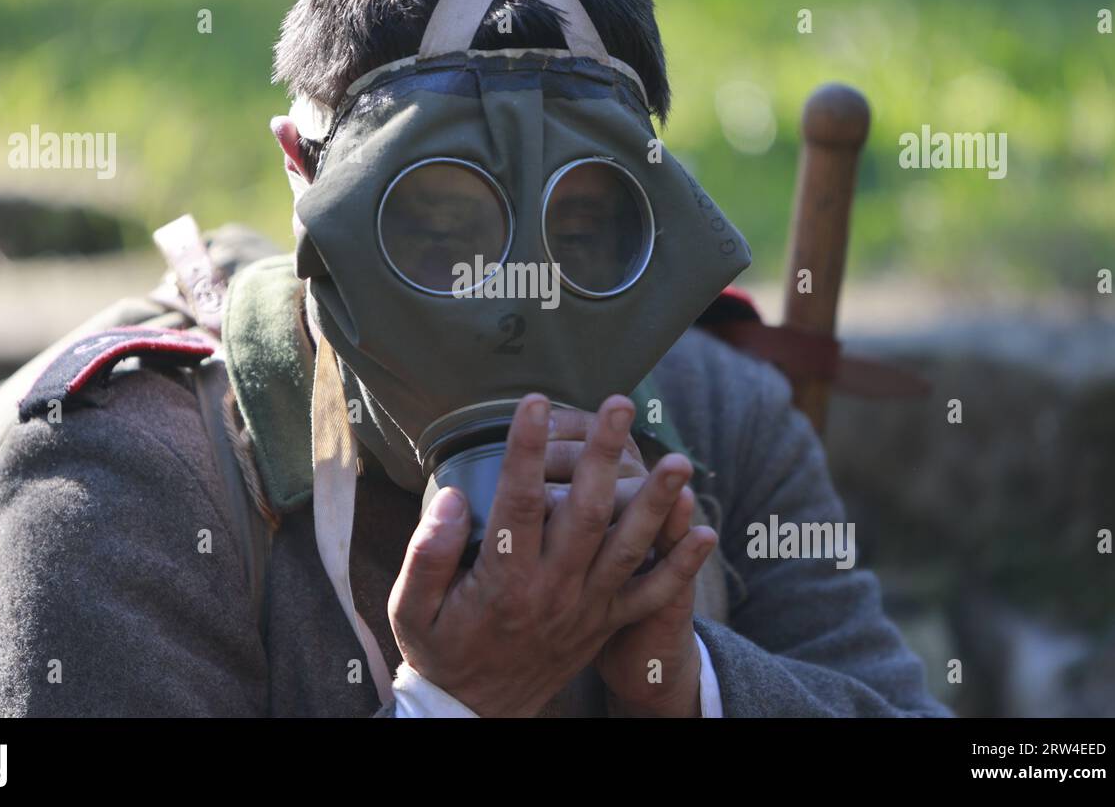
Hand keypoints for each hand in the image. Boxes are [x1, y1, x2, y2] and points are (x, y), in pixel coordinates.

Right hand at [387, 393, 713, 716]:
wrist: (476, 714)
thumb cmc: (440, 650)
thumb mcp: (409, 610)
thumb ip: (426, 553)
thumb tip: (453, 497)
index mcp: (503, 580)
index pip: (518, 501)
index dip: (526, 449)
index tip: (533, 401)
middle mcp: (552, 589)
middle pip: (585, 512)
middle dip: (604, 454)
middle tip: (620, 405)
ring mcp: (585, 607)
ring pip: (628, 548)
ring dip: (656, 503)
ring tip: (679, 460)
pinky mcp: (605, 623)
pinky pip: (651, 595)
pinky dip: (681, 567)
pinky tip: (705, 532)